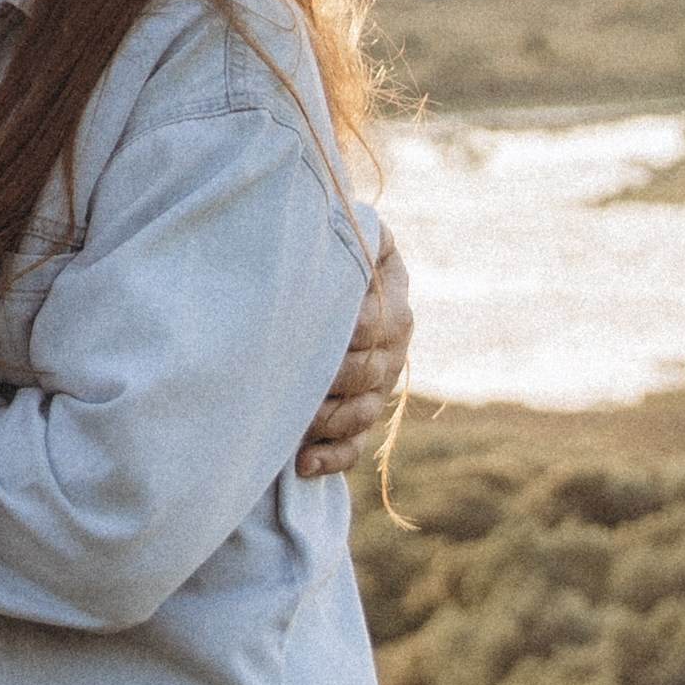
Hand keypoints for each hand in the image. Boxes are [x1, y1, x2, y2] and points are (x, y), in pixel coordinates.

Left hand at [297, 227, 412, 478]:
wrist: (317, 273)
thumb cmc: (321, 245)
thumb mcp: (342, 229)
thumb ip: (349, 226)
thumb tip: (351, 221)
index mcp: (390, 300)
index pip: (376, 325)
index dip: (348, 336)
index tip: (310, 339)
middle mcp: (392, 346)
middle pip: (372, 374)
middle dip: (334, 384)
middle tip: (293, 385)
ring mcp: (379, 382)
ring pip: (364, 413)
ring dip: (330, 423)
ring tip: (293, 425)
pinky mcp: (360, 412)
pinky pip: (355, 445)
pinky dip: (332, 458)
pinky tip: (303, 464)